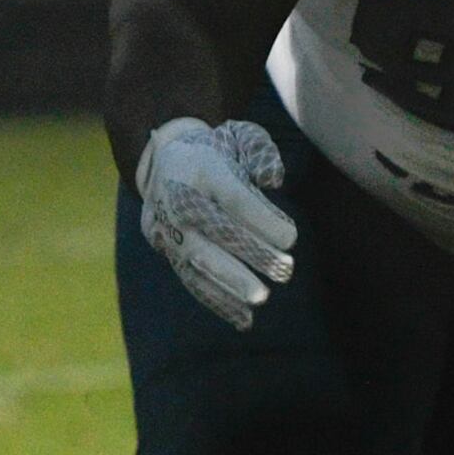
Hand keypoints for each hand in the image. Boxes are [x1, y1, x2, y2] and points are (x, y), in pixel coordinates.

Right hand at [136, 116, 296, 329]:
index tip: (290, 239)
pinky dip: (216, 300)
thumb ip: (261, 151)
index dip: (262, 220)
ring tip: (261, 299)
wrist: (163, 161)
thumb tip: (273, 180)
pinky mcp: (165, 250)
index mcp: (201, 168)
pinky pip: (190, 279)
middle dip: (251, 253)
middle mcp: (179, 199)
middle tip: (284, 271)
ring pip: (199, 260)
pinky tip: (244, 318)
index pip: (233, 198)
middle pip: (215, 231)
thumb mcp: (239, 136)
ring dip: (230, 284)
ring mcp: (168, 227)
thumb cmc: (216, 152)